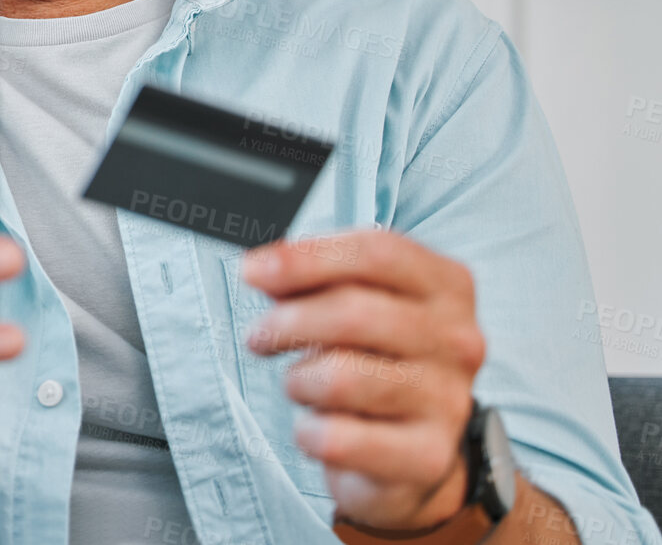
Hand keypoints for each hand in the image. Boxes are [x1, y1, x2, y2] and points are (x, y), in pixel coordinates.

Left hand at [241, 230, 485, 531]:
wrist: (412, 451)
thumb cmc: (376, 362)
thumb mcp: (355, 305)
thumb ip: (314, 279)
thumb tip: (263, 268)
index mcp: (446, 287)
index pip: (376, 252)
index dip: (306, 258)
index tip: (253, 270)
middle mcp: (457, 340)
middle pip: (353, 312)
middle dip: (286, 322)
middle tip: (259, 336)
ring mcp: (448, 400)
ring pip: (340, 377)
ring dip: (298, 381)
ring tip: (301, 385)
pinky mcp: (428, 456)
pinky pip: (338, 438)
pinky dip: (309, 432)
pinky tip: (317, 428)